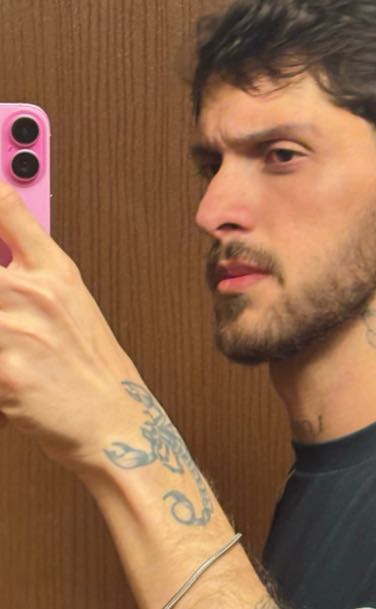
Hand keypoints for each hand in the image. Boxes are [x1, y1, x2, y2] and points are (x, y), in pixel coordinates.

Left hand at [0, 180, 144, 470]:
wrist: (113, 419)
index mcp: (55, 271)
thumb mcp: (72, 304)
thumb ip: (29, 265)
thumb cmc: (92, 365)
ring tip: (7, 335)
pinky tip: (5, 368)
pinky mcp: (6, 370)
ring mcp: (17, 330)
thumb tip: (2, 237)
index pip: (8, 207)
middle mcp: (35, 292)